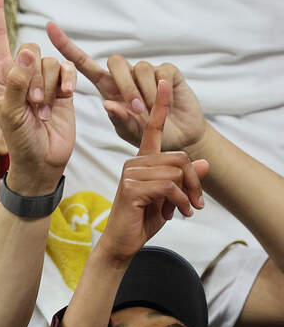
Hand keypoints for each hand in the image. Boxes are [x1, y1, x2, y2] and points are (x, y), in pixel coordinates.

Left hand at [0, 0, 74, 194]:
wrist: (43, 160)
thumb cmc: (19, 140)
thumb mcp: (11, 113)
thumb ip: (17, 82)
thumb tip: (25, 52)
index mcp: (0, 75)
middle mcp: (20, 72)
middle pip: (30, 49)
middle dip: (33, 76)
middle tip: (30, 104)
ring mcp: (42, 79)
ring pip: (50, 61)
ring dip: (48, 86)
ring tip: (41, 110)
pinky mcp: (63, 86)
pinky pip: (67, 69)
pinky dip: (66, 83)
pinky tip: (63, 99)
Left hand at [47, 23, 205, 153]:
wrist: (178, 138)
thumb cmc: (146, 133)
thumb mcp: (128, 131)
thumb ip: (118, 120)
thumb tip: (108, 104)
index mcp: (107, 86)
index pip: (83, 63)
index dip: (66, 46)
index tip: (48, 27)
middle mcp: (125, 75)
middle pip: (115, 61)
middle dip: (124, 85)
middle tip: (137, 109)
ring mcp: (147, 71)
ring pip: (139, 68)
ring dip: (145, 92)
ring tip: (151, 110)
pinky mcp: (168, 71)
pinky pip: (161, 72)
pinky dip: (162, 90)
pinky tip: (166, 101)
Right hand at [95, 80, 208, 261]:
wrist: (122, 243)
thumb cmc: (142, 220)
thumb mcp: (171, 198)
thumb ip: (185, 181)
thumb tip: (204, 164)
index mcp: (142, 161)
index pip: (151, 129)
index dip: (159, 107)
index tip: (164, 83)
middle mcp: (134, 163)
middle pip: (179, 157)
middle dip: (193, 182)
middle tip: (194, 204)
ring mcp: (130, 174)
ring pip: (175, 172)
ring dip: (187, 196)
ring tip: (182, 211)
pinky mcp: (131, 188)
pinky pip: (169, 187)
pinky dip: (180, 202)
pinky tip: (174, 214)